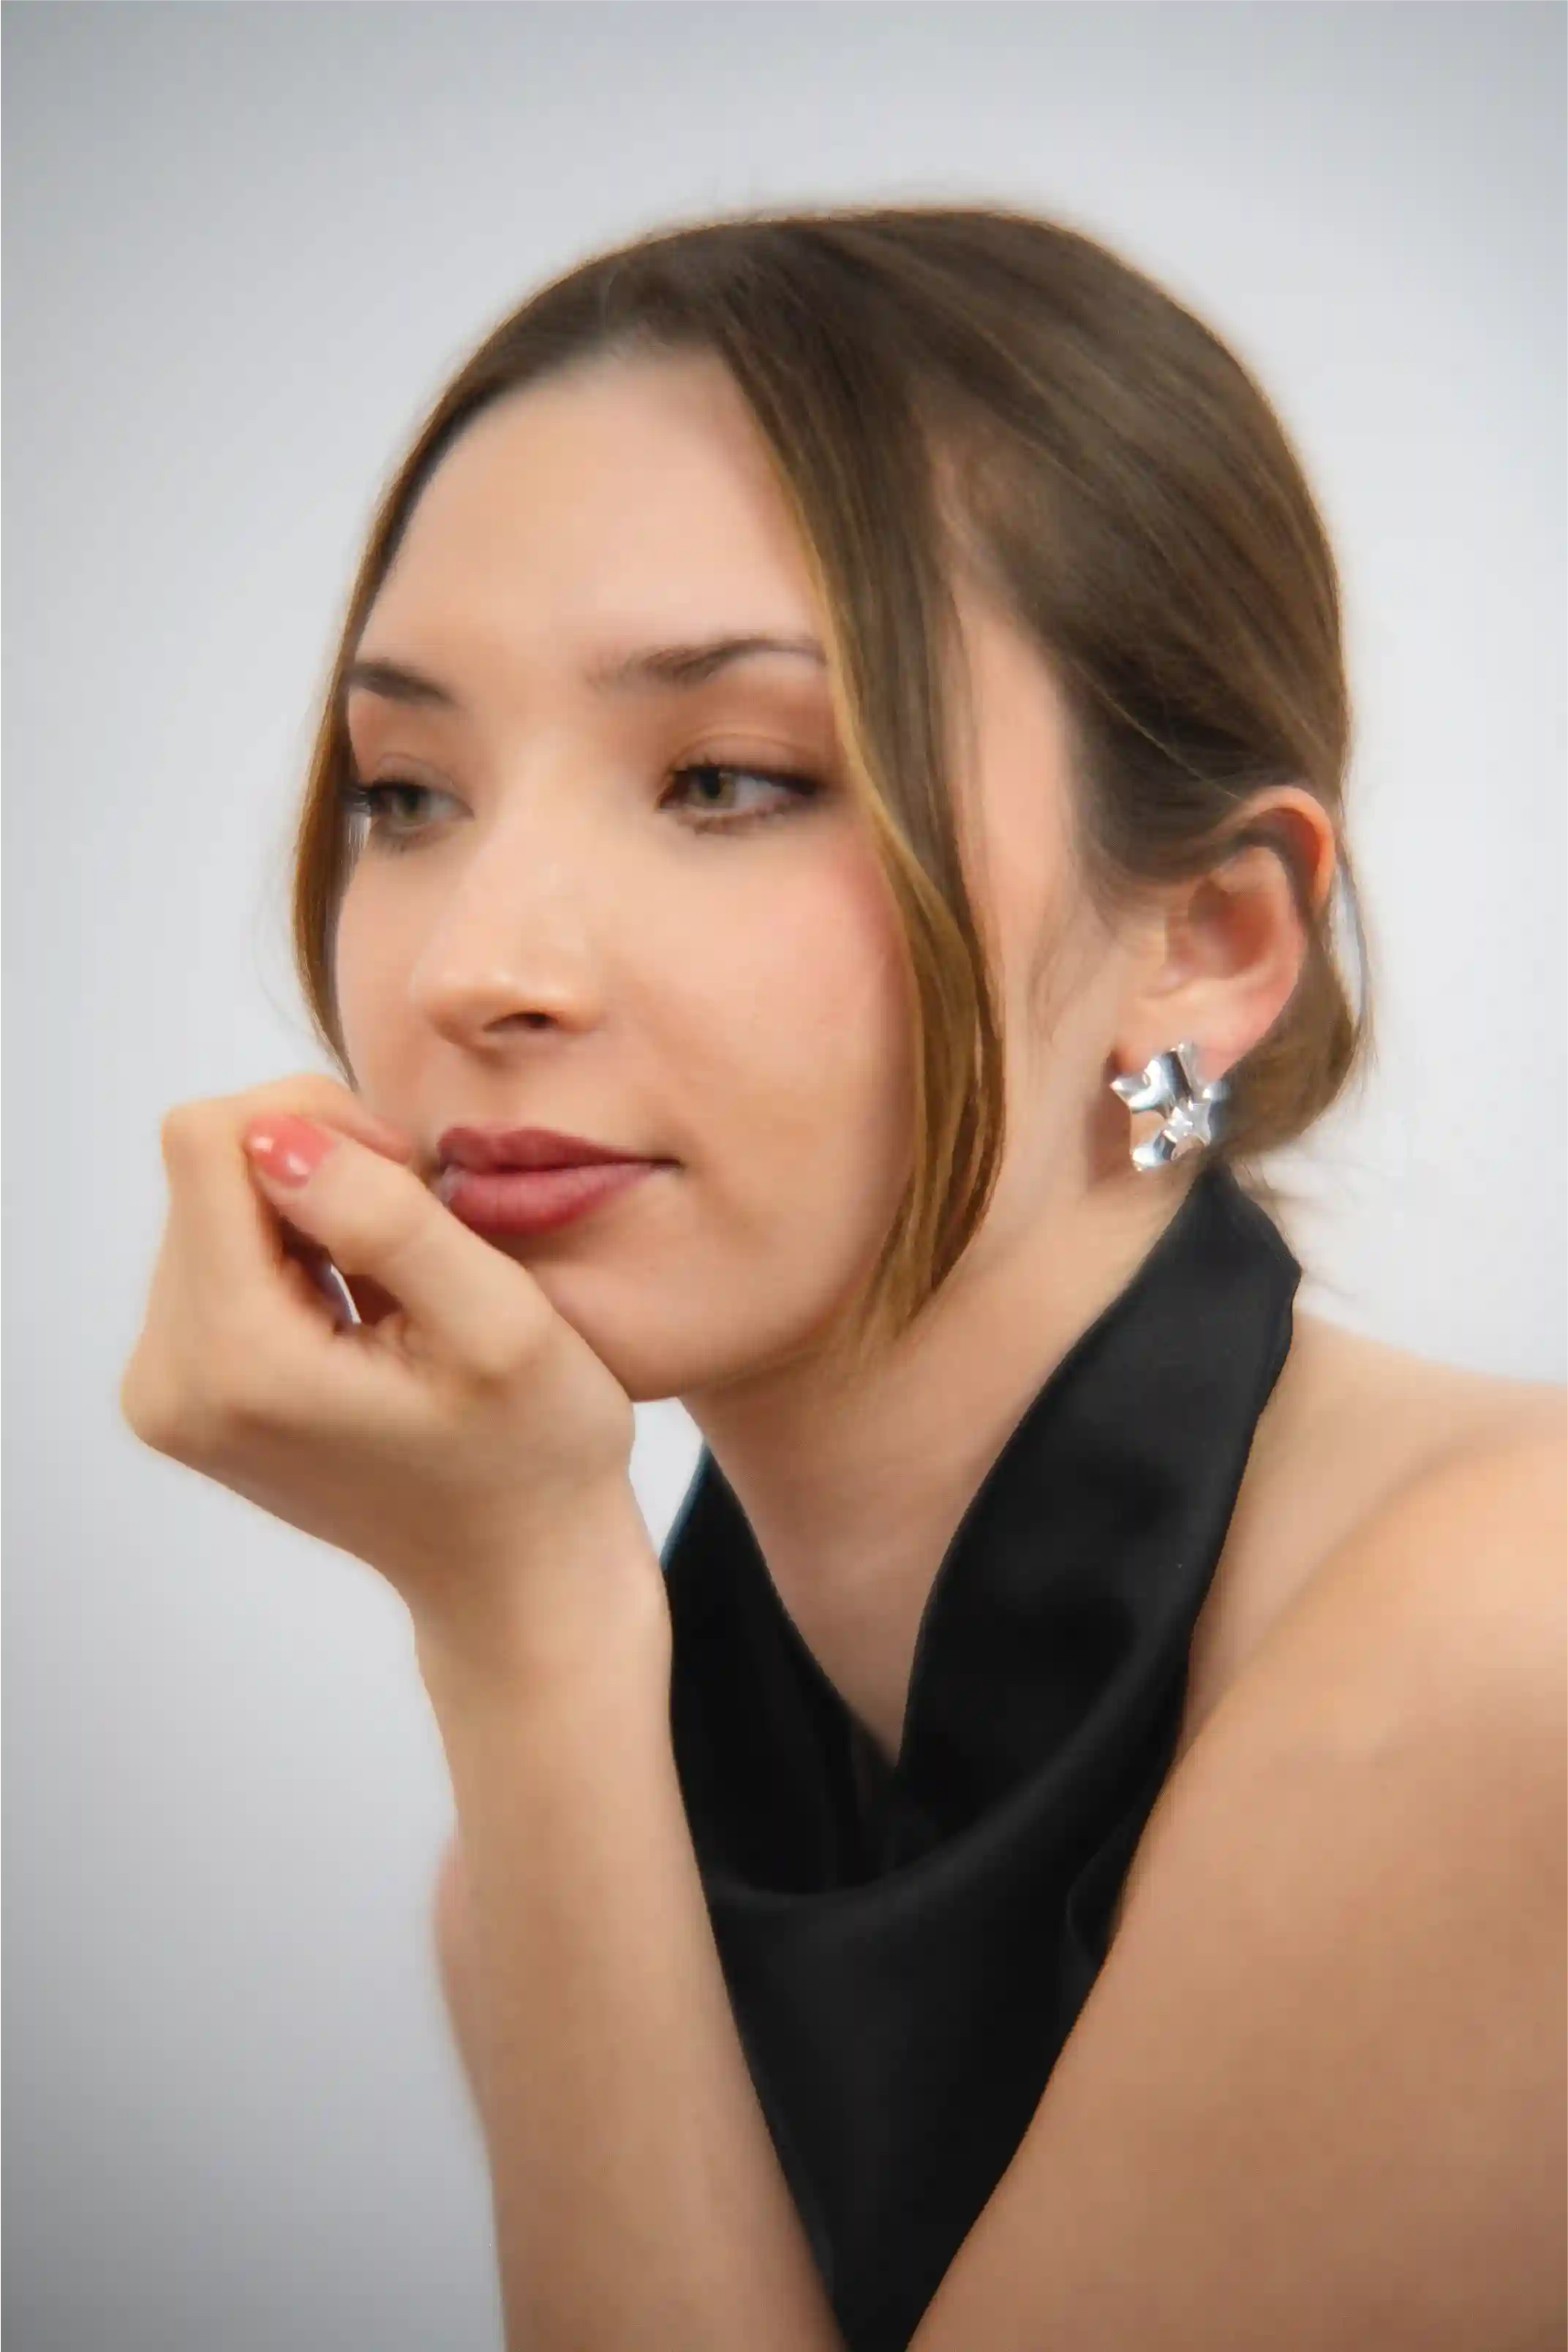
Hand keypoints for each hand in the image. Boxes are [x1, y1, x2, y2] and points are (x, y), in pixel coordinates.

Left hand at [118, 1073, 654, 1662]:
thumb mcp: (501, 1322)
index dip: (322, 1122)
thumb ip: (387, 1220)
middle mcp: (166, 1380)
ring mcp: (162, 1391)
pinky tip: (364, 1311)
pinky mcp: (180, 1389)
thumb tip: (274, 1137)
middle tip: (420, 1248)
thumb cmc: (536, 1453)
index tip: (410, 1188)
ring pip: (212, 1201)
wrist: (518, 1571)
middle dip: (321, 1171)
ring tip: (397, 1291)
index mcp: (233, 1363)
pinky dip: (297, 1250)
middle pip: (206, 1168)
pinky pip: (217, 1250)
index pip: (209, 1139)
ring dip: (312, 1211)